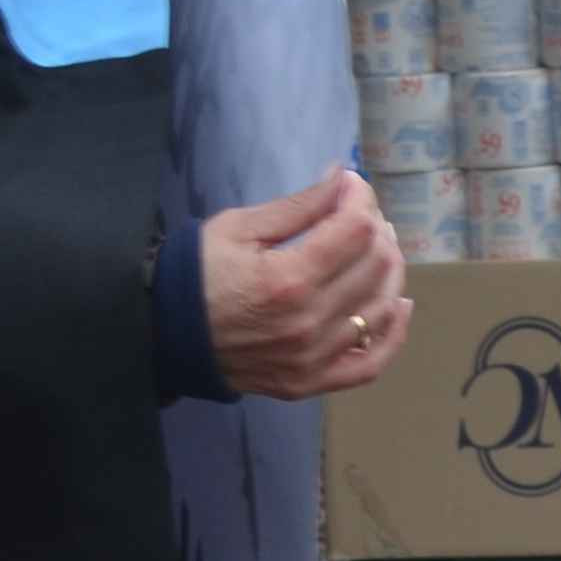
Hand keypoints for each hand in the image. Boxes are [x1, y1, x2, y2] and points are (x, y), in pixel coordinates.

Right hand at [204, 168, 409, 399]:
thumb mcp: (239, 227)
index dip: (361, 198)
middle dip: (376, 228)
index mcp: (289, 279)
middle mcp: (309, 322)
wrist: (162, 334)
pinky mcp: (310, 381)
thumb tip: (345, 179)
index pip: (356, 229)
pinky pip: (370, 363)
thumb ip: (300, 206)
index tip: (351, 185)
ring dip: (390, 271)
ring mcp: (312, 357)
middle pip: (376, 265)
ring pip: (381, 308)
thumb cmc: (196, 273)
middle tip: (360, 214)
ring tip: (378, 249)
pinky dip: (393, 334)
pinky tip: (398, 304)